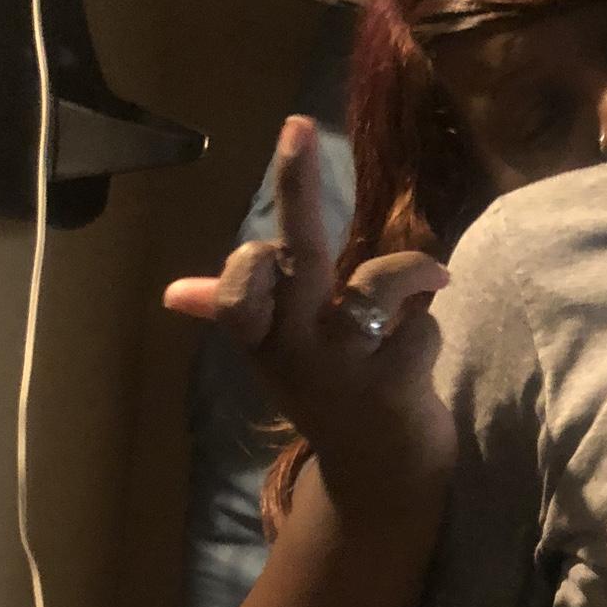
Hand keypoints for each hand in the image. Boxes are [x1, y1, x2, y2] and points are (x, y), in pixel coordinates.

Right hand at [164, 116, 456, 504]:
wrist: (378, 477)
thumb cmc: (329, 400)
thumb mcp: (277, 361)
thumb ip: (236, 316)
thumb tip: (176, 293)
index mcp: (263, 341)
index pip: (240, 288)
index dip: (250, 265)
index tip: (262, 245)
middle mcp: (299, 351)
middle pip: (299, 258)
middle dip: (297, 190)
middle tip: (298, 129)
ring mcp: (348, 369)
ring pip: (377, 285)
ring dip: (411, 273)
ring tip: (431, 279)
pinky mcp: (396, 386)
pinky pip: (422, 322)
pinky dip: (431, 324)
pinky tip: (425, 349)